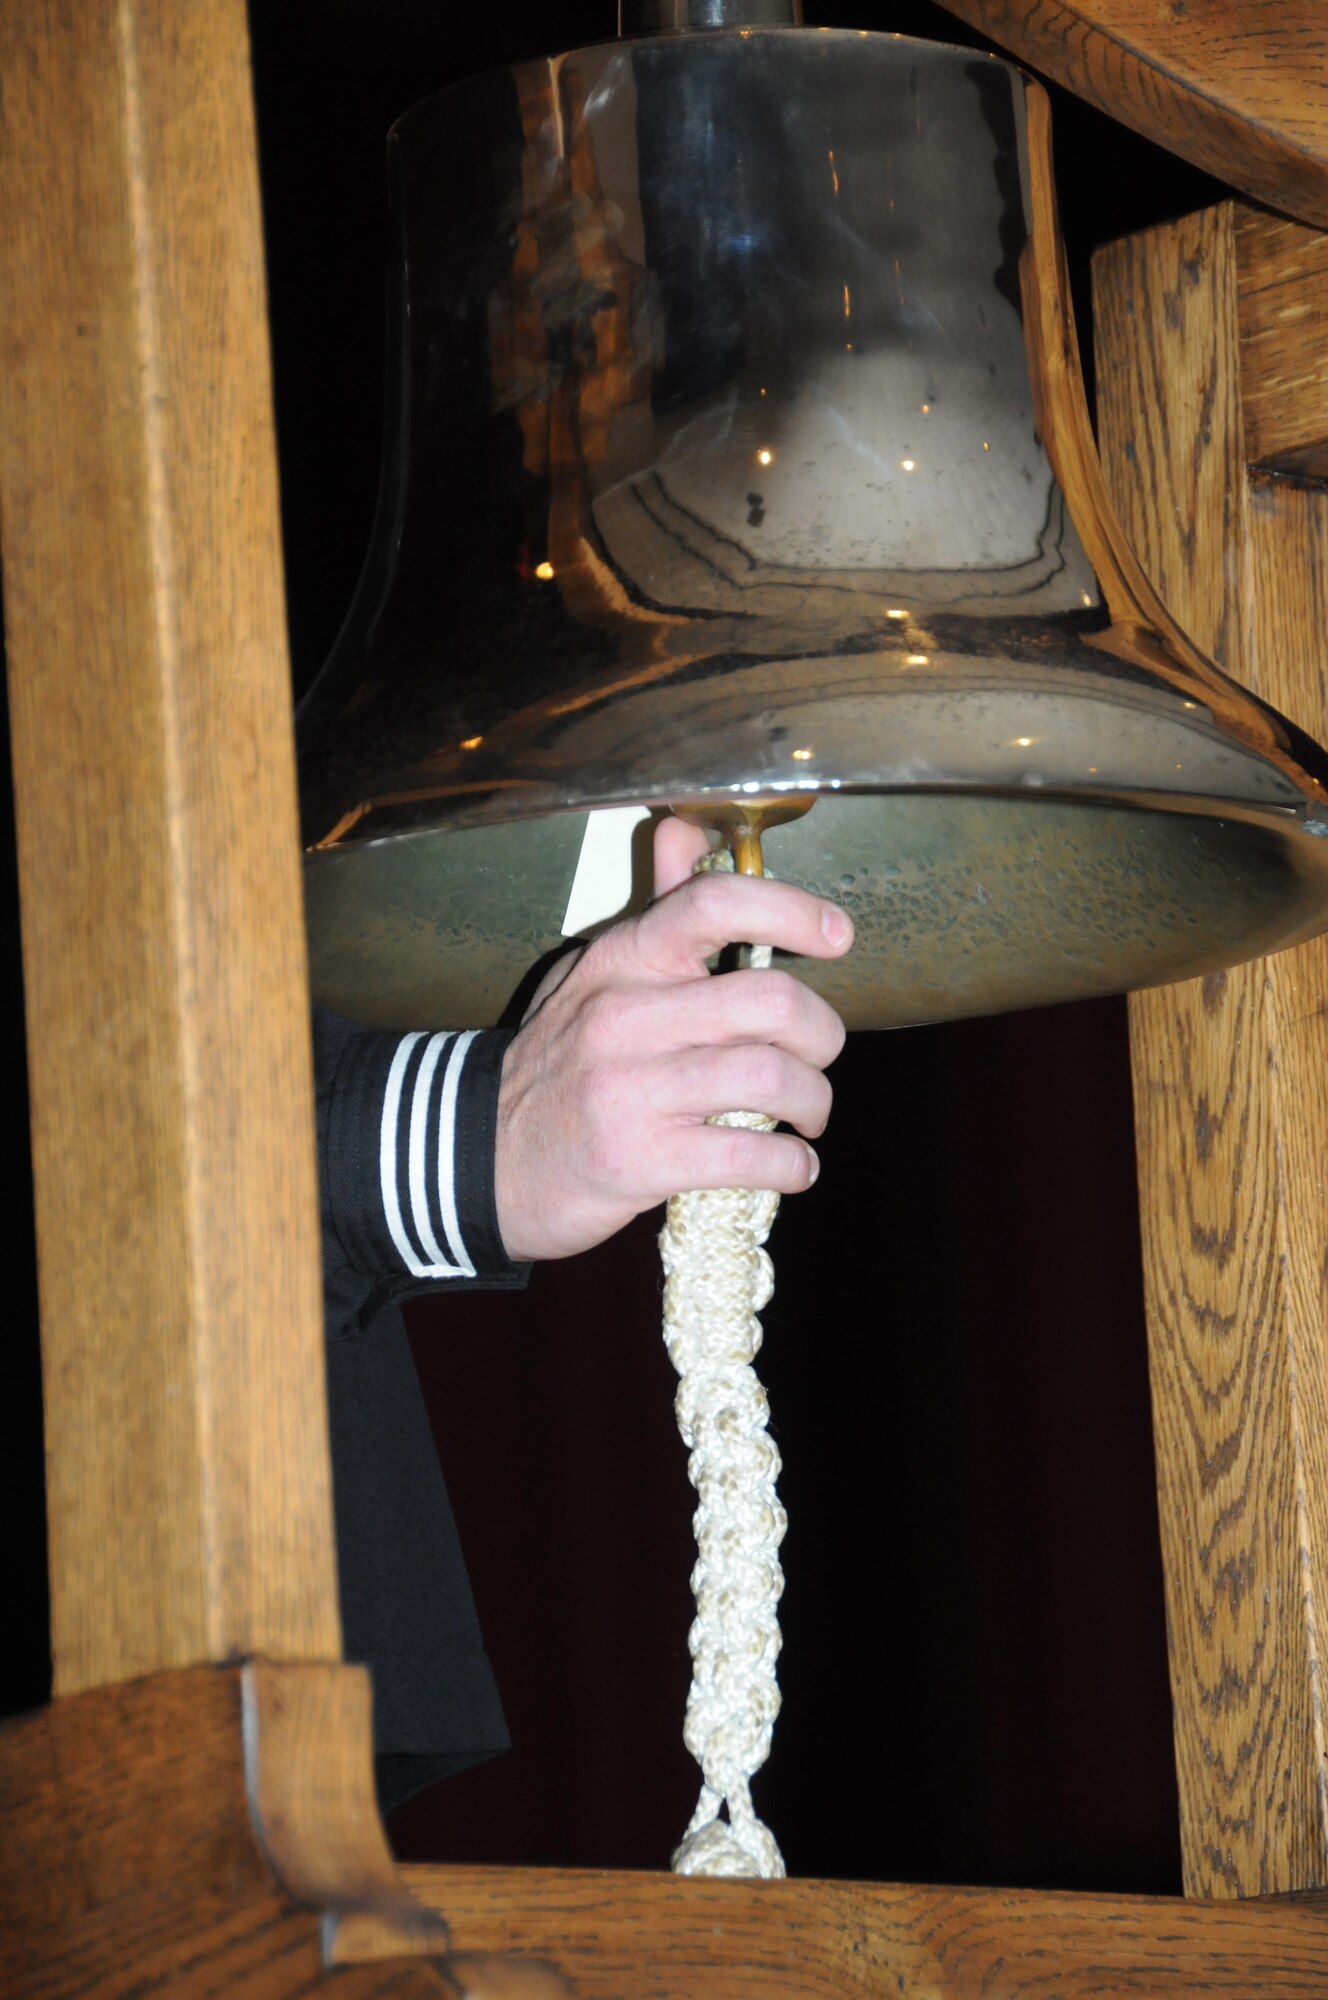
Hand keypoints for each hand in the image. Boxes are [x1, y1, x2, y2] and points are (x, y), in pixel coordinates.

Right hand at [493, 813, 853, 1262]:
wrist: (481, 1157)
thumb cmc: (559, 1063)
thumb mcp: (593, 975)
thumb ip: (655, 909)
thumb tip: (684, 828)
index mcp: (624, 959)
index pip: (715, 904)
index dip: (793, 912)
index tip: (837, 937)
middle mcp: (627, 1015)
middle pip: (772, 1001)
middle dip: (823, 1034)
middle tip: (818, 1055)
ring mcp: (632, 1089)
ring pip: (773, 1078)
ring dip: (815, 1103)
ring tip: (808, 1115)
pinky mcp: (640, 1160)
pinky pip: (751, 1155)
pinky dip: (793, 1165)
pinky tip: (793, 1166)